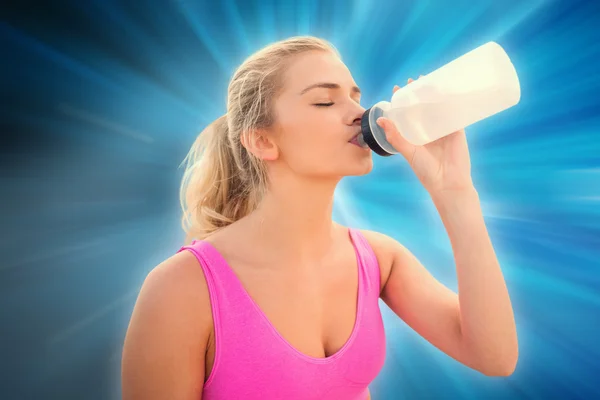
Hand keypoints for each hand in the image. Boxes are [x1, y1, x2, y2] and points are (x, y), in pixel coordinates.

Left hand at [377, 77, 473, 194]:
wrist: (448, 183)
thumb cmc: (426, 171)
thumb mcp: (408, 152)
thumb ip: (396, 136)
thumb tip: (380, 120)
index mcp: (416, 135)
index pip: (408, 114)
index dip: (403, 101)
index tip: (396, 89)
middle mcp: (429, 130)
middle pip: (423, 107)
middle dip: (418, 93)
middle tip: (413, 80)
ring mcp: (444, 129)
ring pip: (438, 107)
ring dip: (434, 93)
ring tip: (428, 80)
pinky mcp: (457, 130)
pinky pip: (455, 112)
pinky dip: (452, 101)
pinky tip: (447, 89)